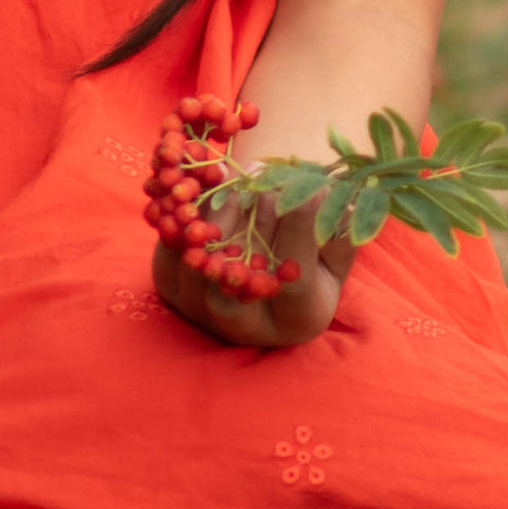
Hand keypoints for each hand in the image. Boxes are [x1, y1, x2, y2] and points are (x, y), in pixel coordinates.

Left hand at [153, 190, 355, 350]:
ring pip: (197, 267)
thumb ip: (340, 228)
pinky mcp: (171, 288)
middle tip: (265, 184)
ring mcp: (203, 312)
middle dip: (253, 222)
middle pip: (236, 281)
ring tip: (232, 181)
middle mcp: (247, 328)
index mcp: (298, 320)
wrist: (266, 254)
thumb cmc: (311, 248)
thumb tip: (333, 199)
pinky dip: (180, 216)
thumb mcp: (336, 245)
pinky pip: (167, 252)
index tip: (310, 189)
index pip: (294, 281)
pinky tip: (200, 184)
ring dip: (215, 216)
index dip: (301, 232)